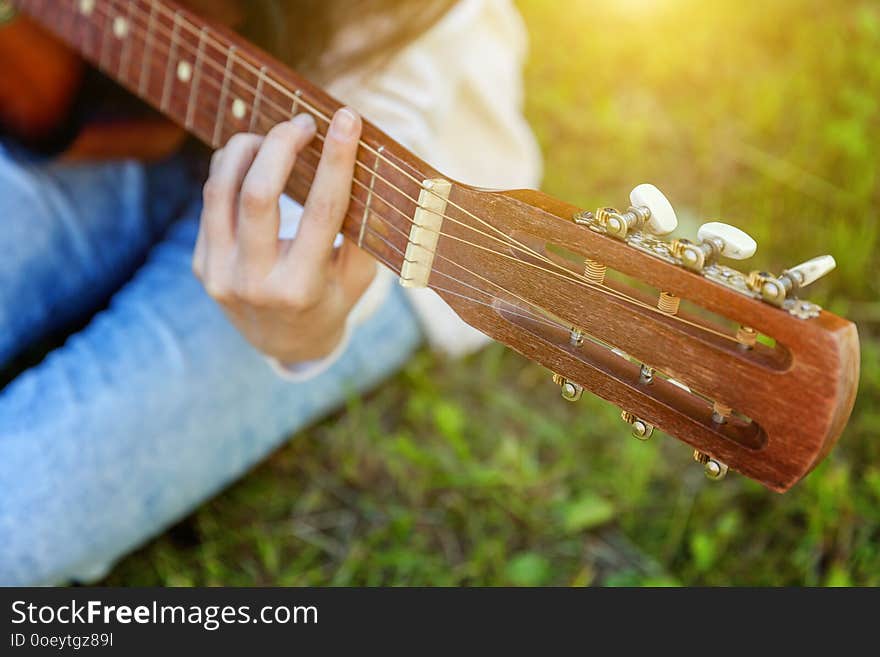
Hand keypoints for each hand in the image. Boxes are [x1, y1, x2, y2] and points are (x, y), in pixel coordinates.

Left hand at [193, 108, 376, 363]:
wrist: (282, 342)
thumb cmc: (331, 300)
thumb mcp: (358, 277)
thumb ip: (366, 229)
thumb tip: (376, 164)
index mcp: (302, 289)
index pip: (322, 213)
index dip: (337, 161)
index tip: (348, 120)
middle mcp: (255, 283)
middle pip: (258, 195)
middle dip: (282, 145)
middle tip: (304, 122)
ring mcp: (220, 274)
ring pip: (222, 189)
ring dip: (249, 148)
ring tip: (276, 135)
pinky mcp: (201, 264)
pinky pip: (210, 200)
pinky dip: (231, 168)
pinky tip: (253, 156)